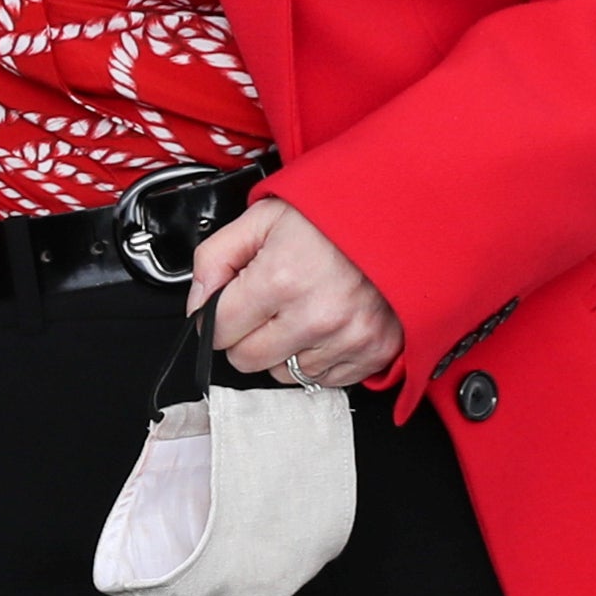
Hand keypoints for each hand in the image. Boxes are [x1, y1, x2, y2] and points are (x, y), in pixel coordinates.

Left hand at [188, 197, 402, 389]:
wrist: (399, 217)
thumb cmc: (332, 216)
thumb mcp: (261, 219)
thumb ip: (215, 258)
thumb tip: (196, 302)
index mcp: (281, 278)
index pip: (218, 330)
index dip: (213, 318)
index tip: (224, 307)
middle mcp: (316, 315)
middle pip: (247, 359)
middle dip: (243, 336)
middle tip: (262, 308)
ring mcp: (349, 338)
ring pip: (285, 373)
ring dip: (283, 349)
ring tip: (300, 311)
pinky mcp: (375, 352)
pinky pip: (325, 379)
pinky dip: (317, 357)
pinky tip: (324, 325)